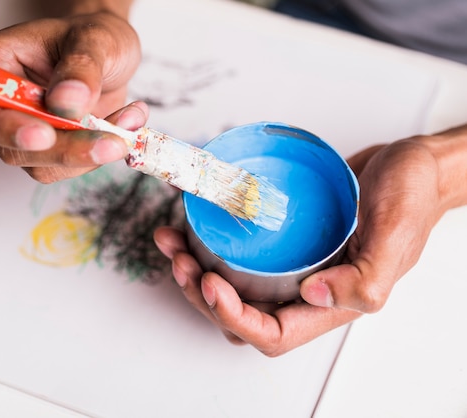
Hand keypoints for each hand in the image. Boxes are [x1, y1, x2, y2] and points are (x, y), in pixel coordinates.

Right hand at [0, 12, 142, 182]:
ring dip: (90, 152)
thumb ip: (81, 67)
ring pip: (44, 165)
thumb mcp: (94, 38)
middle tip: (110, 141)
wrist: (112, 53)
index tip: (43, 133)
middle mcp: (2, 106)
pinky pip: (71, 168)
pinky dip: (102, 152)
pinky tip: (126, 123)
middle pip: (11, 149)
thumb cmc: (92, 37)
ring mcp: (26, 133)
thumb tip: (66, 101)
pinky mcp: (53, 151)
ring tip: (128, 118)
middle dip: (64, 150)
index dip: (0, 128)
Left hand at [154, 136, 451, 355]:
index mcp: (331, 303)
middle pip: (240, 315)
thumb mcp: (396, 234)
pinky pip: (235, 252)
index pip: (273, 335)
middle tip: (182, 263)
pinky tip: (186, 225)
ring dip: (194, 272)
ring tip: (173, 245)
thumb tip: (313, 295)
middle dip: (202, 295)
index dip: (235, 318)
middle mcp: (304, 289)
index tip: (211, 283)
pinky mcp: (279, 240)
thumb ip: (364, 277)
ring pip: (230, 285)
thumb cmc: (412, 198)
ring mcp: (288, 265)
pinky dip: (205, 242)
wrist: (410, 166)